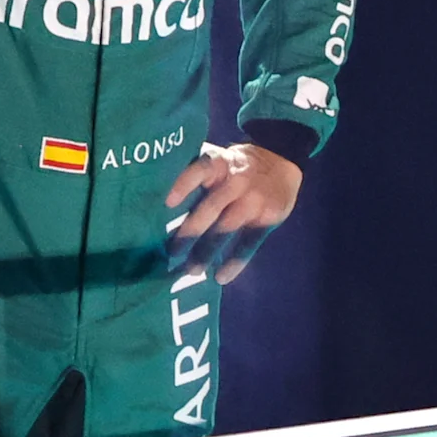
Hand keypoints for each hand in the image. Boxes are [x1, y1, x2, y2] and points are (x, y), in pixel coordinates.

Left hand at [164, 141, 302, 283]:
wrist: (282, 161)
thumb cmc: (236, 166)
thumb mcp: (218, 159)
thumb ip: (195, 172)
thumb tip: (154, 192)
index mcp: (219, 163)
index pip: (200, 169)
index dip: (184, 184)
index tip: (168, 202)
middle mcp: (236, 181)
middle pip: (210, 208)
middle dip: (190, 232)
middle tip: (171, 253)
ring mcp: (253, 200)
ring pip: (227, 229)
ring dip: (207, 251)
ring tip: (192, 270)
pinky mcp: (268, 218)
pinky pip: (250, 243)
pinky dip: (236, 262)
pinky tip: (221, 277)